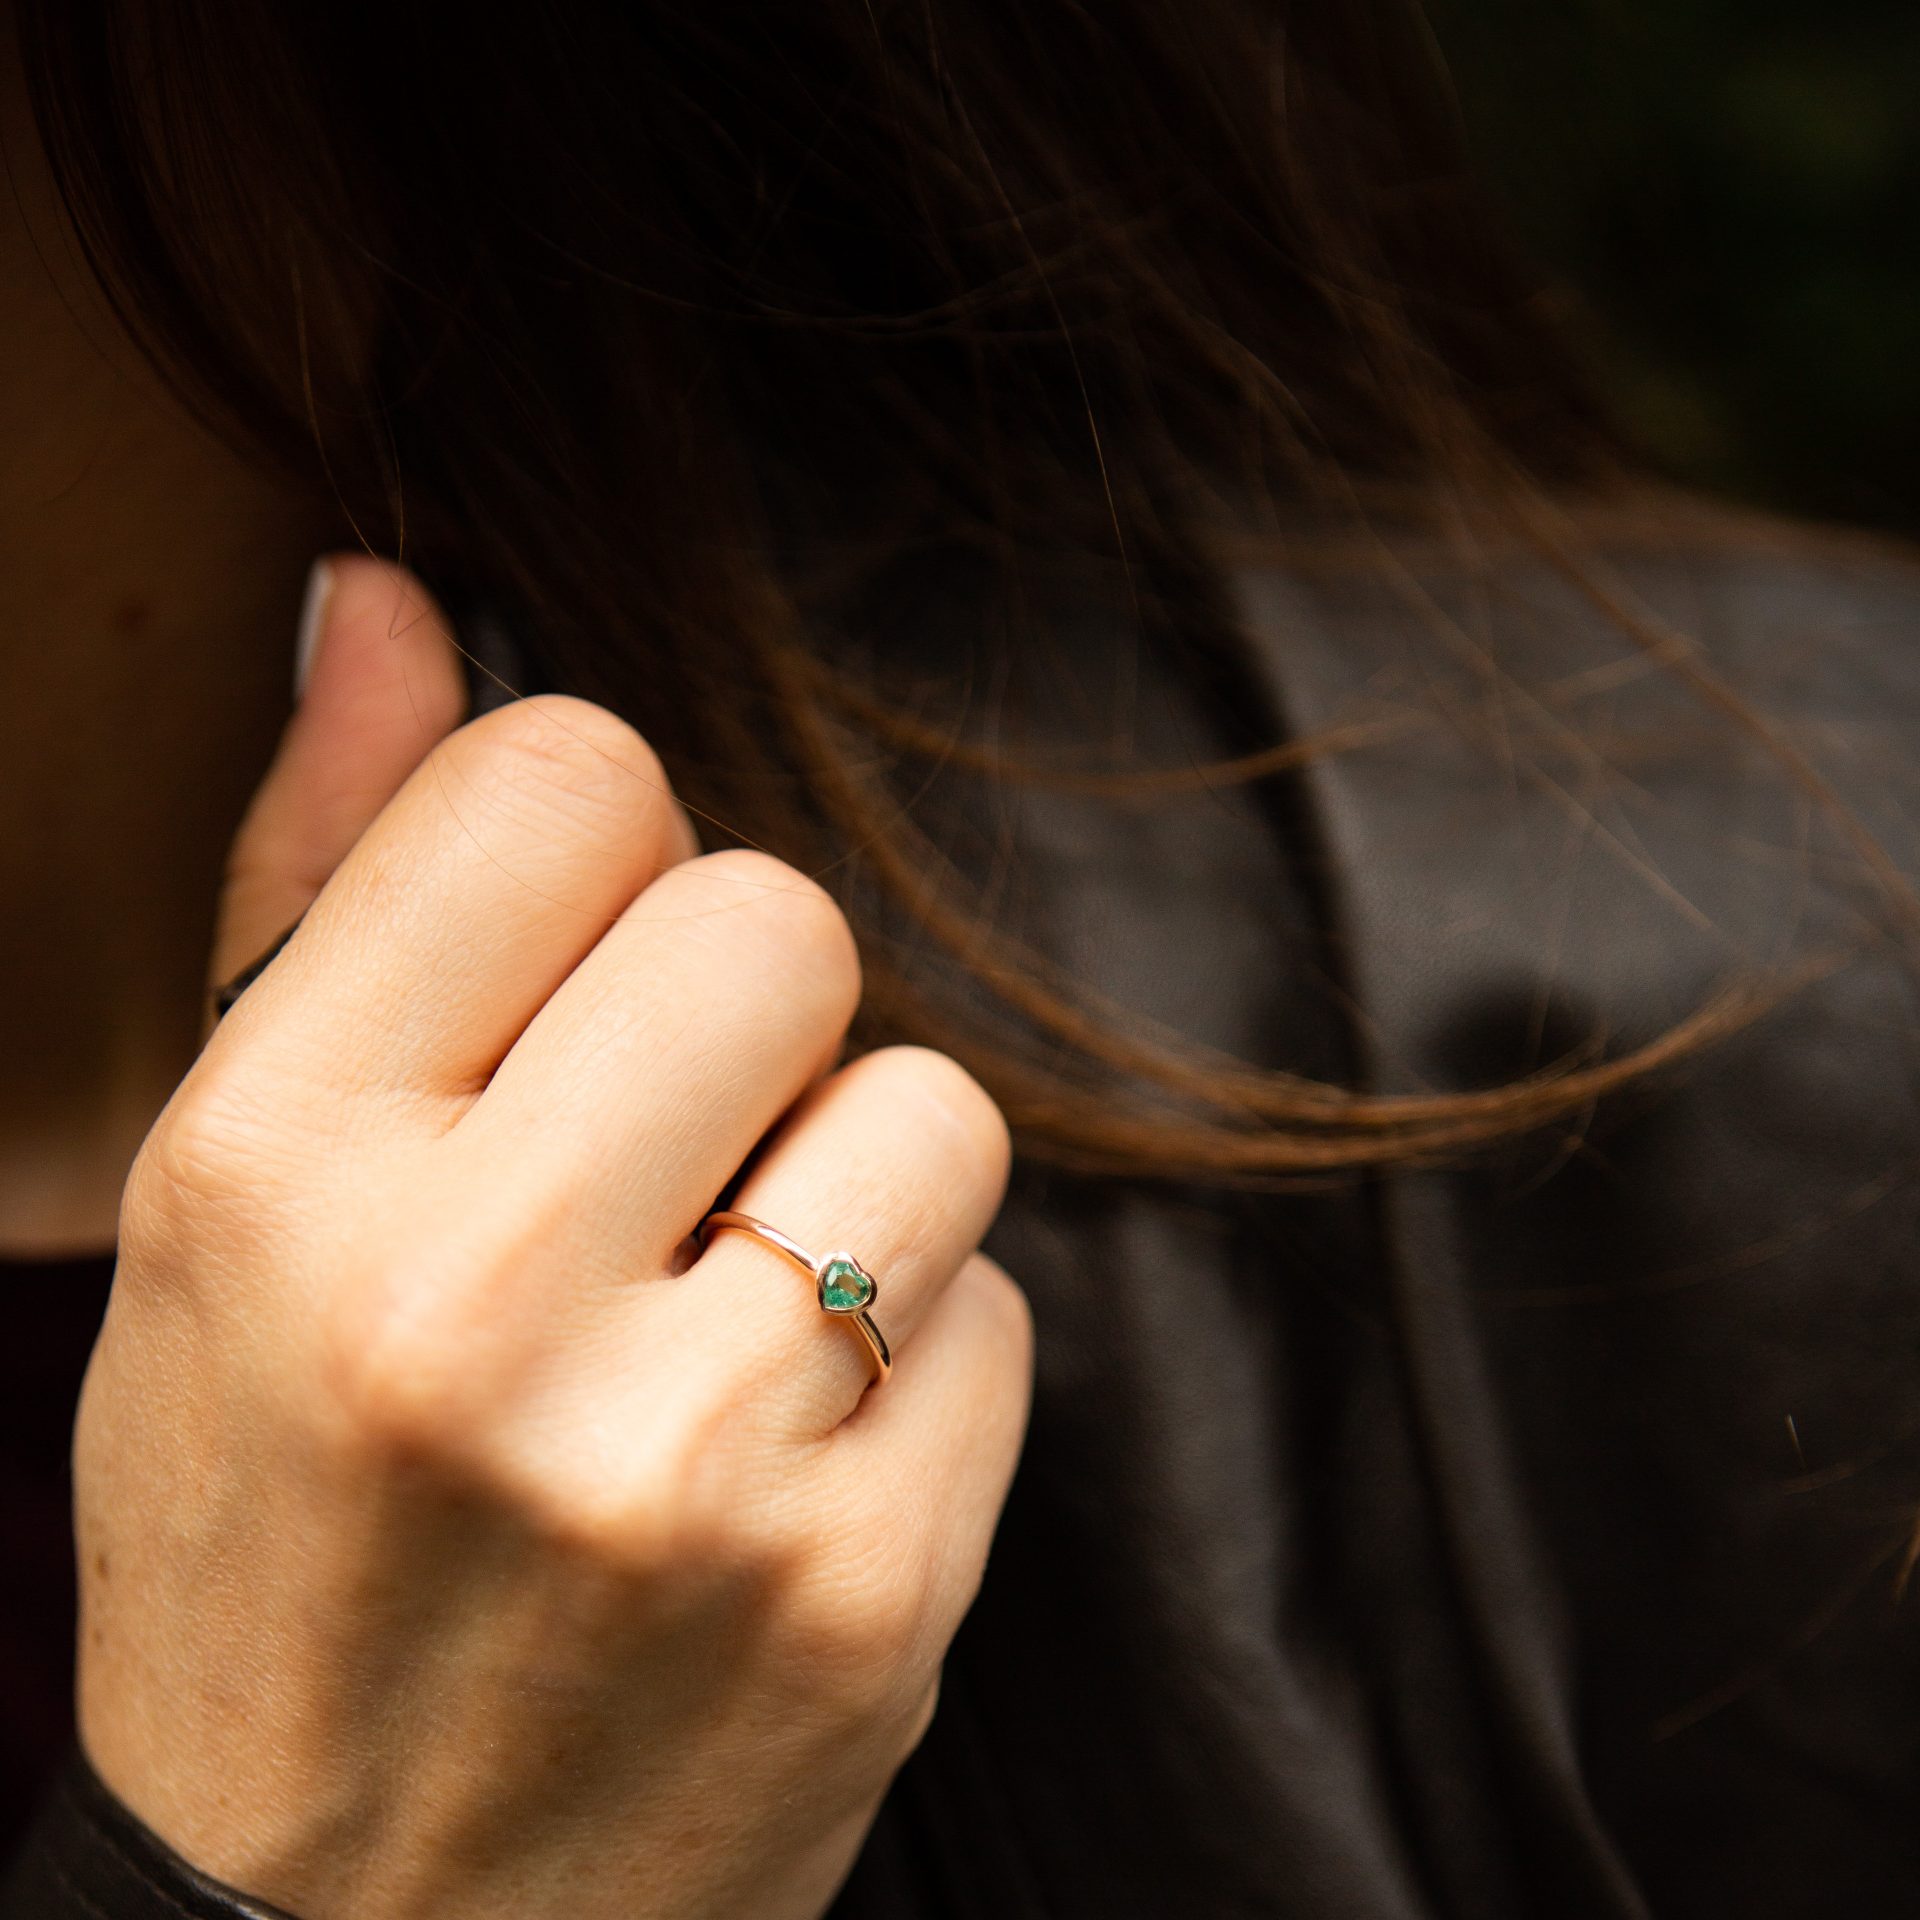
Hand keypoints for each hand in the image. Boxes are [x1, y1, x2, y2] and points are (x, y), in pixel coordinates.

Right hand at [73, 558, 1033, 1919]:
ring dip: (845, 1182)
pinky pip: (1002, 1306)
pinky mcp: (876, 1592)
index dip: (592, 838)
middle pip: (779, 912)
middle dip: (737, 1005)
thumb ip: (322, 875)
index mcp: (274, 1172)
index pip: (563, 774)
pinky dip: (917, 1352)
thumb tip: (392, 600)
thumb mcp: (228, 1218)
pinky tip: (783, 1457)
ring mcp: (695, 1467)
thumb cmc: (270, 1541)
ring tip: (714, 1318)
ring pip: (930, 1105)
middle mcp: (472, 1309)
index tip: (570, 951)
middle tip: (651, 1155)